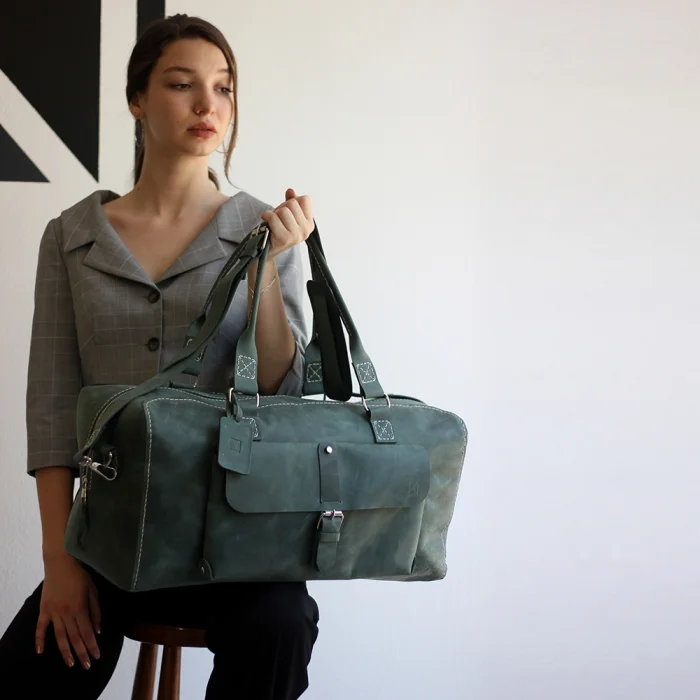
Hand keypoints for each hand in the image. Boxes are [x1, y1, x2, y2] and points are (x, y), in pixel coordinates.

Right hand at [36, 552, 100, 668]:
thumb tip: (97, 631)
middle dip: (82, 653)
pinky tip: (40, 651)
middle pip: (74, 638)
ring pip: (60, 636)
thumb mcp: (93, 591)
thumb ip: (95, 611)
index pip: (87, 633)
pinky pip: (40, 627)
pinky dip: (40, 640)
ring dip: (66, 651)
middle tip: (86, 666)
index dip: (92, 646)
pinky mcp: (44, 609)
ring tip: (71, 663)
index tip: (96, 657)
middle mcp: (66, 613)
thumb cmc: (80, 575)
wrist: (61, 562)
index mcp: (80, 608)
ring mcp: (53, 612)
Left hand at [259, 189, 313, 259]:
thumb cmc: (278, 230)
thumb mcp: (287, 214)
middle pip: (292, 204)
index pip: (305, 200)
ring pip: (284, 211)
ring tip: (273, 221)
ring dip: (274, 213)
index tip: (288, 211)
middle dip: (282, 207)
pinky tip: (265, 220)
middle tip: (278, 218)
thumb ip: (291, 201)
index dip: (293, 201)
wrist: (268, 249)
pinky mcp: (285, 239)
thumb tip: (290, 191)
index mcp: (310, 223)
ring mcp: (296, 236)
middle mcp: (306, 230)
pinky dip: (266, 216)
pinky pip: (274, 218)